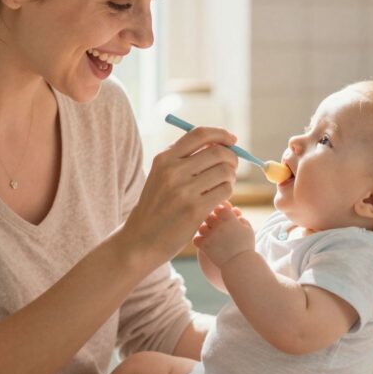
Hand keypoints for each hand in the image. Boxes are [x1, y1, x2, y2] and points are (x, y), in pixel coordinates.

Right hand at [125, 127, 238, 258]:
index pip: (199, 134)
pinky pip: (225, 190)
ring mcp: (184, 191)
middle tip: (232, 166)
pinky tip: (220, 198)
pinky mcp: (195, 209)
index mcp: (164, 159)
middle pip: (217, 152)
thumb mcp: (161, 176)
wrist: (141, 239)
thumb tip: (220, 143)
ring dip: (231, 177)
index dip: (220, 134)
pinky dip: (228, 191)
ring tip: (223, 184)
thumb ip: (184, 158)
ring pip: (225, 171)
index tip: (232, 140)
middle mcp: (173, 171)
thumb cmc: (157, 206)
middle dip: (232, 158)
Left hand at [193, 203, 255, 267]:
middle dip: (211, 220)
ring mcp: (210, 235)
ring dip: (205, 230)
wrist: (240, 264)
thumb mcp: (248, 229)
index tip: (221, 216)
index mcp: (230, 218)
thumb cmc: (245, 246)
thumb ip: (240, 218)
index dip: (219, 211)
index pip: (219, 207)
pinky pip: (196, 239)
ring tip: (210, 236)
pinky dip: (199, 241)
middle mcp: (219, 224)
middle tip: (215, 226)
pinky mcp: (204, 245)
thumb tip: (233, 211)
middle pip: (208, 215)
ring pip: (201, 226)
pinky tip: (205, 243)